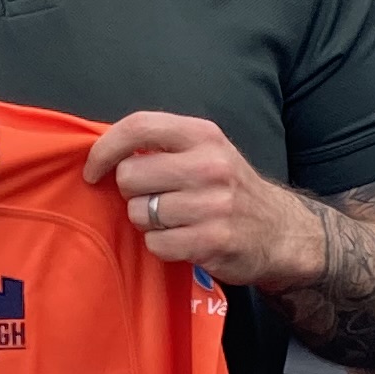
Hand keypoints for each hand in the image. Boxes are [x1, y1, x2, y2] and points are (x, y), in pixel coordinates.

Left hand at [81, 111, 325, 291]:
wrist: (281, 231)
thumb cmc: (230, 189)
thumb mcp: (206, 151)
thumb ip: (162, 145)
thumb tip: (104, 150)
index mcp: (203, 135)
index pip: (139, 127)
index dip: (105, 149)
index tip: (92, 170)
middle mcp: (210, 165)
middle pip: (130, 176)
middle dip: (132, 193)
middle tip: (155, 198)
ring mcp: (213, 204)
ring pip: (140, 213)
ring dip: (148, 222)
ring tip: (175, 220)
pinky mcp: (213, 240)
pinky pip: (156, 244)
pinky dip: (161, 246)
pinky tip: (183, 240)